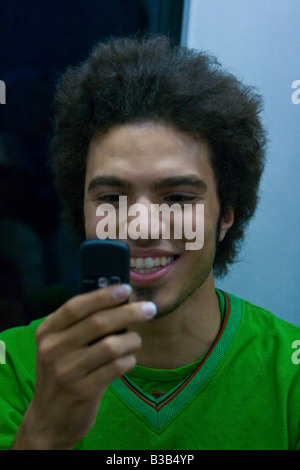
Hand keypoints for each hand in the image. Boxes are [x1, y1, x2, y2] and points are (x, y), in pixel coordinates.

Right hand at [12, 285, 155, 448]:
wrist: (50, 418)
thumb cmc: (62, 372)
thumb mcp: (60, 346)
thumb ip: (81, 324)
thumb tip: (119, 300)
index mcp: (47, 331)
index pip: (76, 306)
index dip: (103, 296)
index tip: (126, 289)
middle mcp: (53, 349)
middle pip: (98, 323)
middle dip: (129, 313)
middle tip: (149, 309)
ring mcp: (66, 371)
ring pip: (111, 346)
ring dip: (132, 340)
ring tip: (136, 342)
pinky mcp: (82, 391)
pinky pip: (116, 368)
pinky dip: (129, 360)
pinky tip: (128, 360)